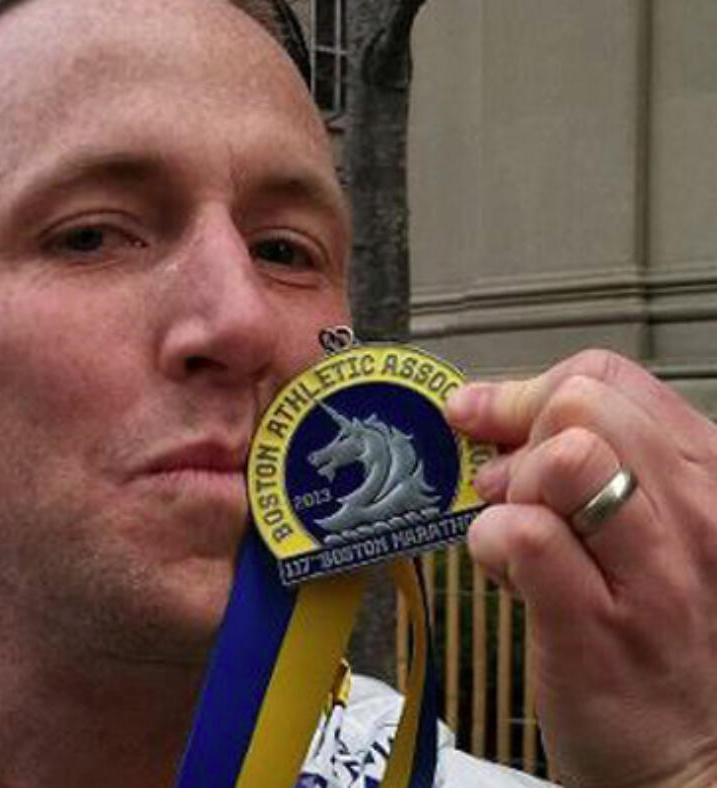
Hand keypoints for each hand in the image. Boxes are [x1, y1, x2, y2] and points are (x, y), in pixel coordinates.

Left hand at [446, 350, 716, 787]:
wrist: (693, 760)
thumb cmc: (663, 638)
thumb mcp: (652, 528)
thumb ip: (589, 461)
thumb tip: (485, 411)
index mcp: (709, 477)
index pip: (607, 377)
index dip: (530, 393)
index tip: (491, 421)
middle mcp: (698, 514)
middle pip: (579, 403)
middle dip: (523, 439)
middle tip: (516, 493)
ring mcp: (653, 571)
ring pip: (563, 456)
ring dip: (513, 492)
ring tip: (522, 540)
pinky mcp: (595, 624)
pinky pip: (520, 533)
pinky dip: (490, 546)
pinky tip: (511, 580)